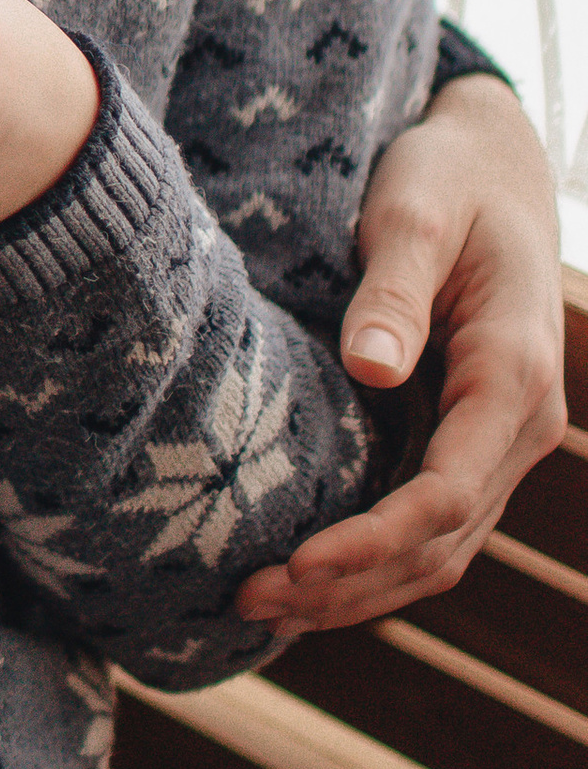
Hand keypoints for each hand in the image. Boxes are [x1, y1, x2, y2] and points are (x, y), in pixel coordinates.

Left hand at [238, 72, 569, 628]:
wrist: (494, 162)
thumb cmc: (450, 177)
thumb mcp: (415, 213)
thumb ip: (393, 290)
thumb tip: (372, 367)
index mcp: (514, 374)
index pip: (447, 493)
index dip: (372, 541)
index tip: (297, 564)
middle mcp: (520, 423)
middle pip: (442, 542)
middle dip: (349, 584)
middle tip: (248, 600)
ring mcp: (498, 438)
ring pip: (440, 547)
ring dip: (357, 588)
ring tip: (258, 605)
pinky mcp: (467, 436)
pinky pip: (429, 520)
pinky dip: (372, 558)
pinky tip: (303, 574)